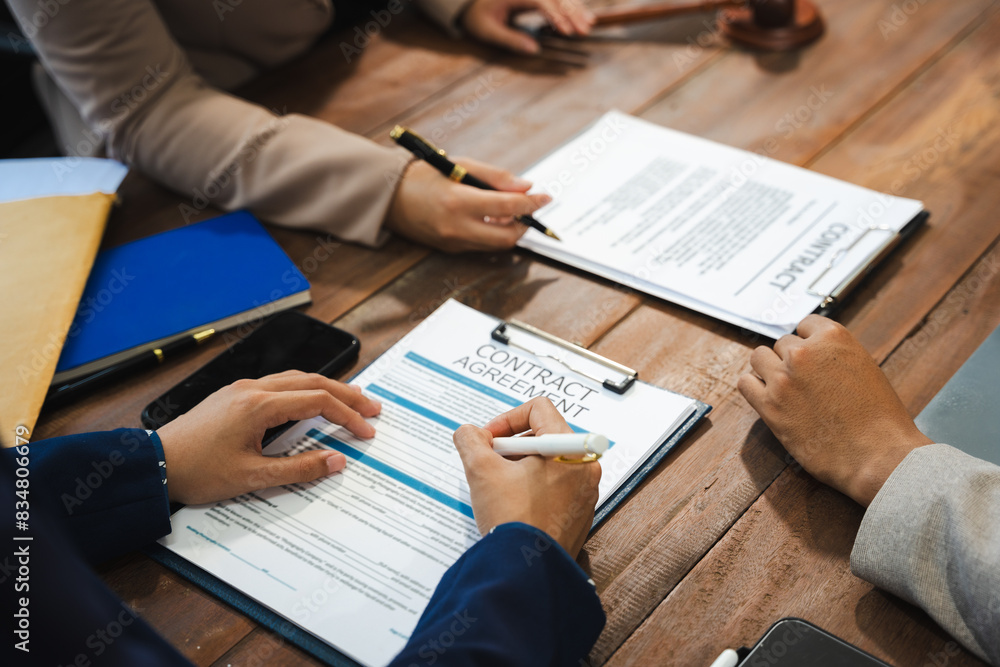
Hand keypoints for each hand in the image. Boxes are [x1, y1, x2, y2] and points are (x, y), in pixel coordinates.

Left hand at [157, 371, 381, 504]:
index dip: (347, 415)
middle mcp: (252, 389)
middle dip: (346, 394)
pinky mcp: (234, 395)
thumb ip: (299, 469)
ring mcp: (242, 389)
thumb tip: (336, 461)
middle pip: (312, 381)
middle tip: (373, 407)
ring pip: (295, 378)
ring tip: (351, 400)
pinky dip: (304, 389)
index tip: (367, 431)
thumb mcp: (252, 477)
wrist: (154, 465)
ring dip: (326, 388)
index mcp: (259, 405)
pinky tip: (312, 400)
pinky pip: (279, 383)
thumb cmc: (197, 471)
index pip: (317, 401)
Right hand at [386, 158, 550, 251]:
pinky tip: (491, 219)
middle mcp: (457, 227)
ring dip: (509, 230)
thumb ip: (496, 177)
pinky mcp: (450, 250)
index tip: (546, 197)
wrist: (388, 197)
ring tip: (508, 211)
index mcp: (459, 201)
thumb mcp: (461, 165)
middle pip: (507, 237)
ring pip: (496, 245)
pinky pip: (481, 246)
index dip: (531, 203)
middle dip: (524, 224)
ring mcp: (453, 242)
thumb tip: (525, 187)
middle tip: (529, 209)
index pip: (508, 206)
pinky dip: (493, 234)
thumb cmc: (423, 175)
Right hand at [452, 397, 600, 557]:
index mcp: (570, 450)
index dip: (507, 419)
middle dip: (511, 445)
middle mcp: (585, 468)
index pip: (539, 409)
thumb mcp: (481, 472)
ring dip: (519, 466)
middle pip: (544, 435)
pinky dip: (531, 487)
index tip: (489, 439)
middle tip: (489, 463)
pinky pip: (554, 486)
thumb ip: (470, 441)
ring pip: (548, 462)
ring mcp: (584, 493)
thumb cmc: (514, 522)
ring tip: (498, 486)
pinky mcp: (577, 513)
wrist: (527, 572)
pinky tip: (512, 504)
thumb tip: (469, 434)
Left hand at [461, 0, 594, 53]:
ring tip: (588, 25)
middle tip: (585, 30)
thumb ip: (509, 40)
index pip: (540, 0)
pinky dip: (570, 7)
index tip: (566, 32)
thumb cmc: (476, 16)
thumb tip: (534, 50)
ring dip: (575, 9)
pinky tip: (583, 15)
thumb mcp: (487, 31)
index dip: (556, 15)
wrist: (467, 2)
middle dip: (572, 12)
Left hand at [738, 315, 931, 506]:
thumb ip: (835, 356)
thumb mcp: (865, 369)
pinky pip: (745, 383)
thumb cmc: (880, 419)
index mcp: (833, 337)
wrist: (878, 456)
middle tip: (804, 383)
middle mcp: (804, 353)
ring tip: (784, 388)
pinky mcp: (769, 405)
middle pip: (783, 344)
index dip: (808, 342)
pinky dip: (754, 388)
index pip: (805, 325)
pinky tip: (766, 397)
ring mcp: (783, 378)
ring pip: (759, 358)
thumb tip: (815, 355)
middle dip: (792, 361)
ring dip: (769, 370)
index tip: (811, 358)